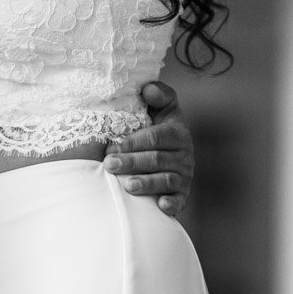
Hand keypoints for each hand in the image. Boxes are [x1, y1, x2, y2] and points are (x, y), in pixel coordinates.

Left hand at [103, 80, 194, 218]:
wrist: (174, 154)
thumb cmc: (160, 129)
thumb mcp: (164, 109)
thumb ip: (159, 95)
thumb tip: (147, 88)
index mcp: (177, 133)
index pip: (155, 137)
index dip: (132, 142)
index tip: (111, 146)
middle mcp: (183, 155)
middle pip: (156, 159)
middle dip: (131, 162)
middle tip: (109, 165)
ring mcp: (183, 176)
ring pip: (165, 180)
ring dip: (146, 183)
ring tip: (127, 186)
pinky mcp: (182, 194)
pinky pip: (179, 200)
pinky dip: (171, 204)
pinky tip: (160, 206)